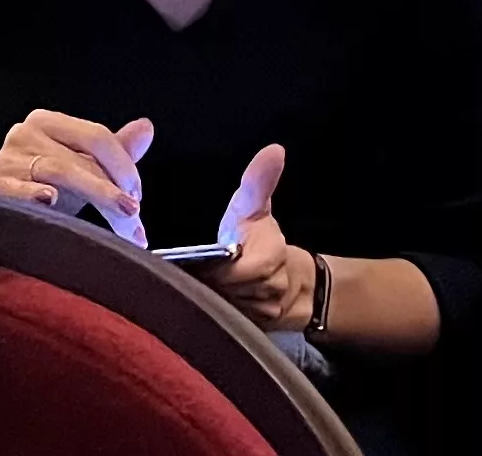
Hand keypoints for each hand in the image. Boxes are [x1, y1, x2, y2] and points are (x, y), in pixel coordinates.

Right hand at [0, 109, 151, 238]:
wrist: (1, 214)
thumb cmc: (41, 188)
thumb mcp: (80, 168)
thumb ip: (112, 150)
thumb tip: (145, 128)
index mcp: (48, 123)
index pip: (97, 136)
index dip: (124, 166)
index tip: (137, 195)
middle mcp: (25, 134)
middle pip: (82, 156)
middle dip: (114, 190)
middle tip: (133, 215)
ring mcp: (7, 160)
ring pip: (60, 171)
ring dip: (97, 196)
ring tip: (119, 221)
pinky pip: (19, 189)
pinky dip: (36, 194)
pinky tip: (51, 200)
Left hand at [197, 144, 315, 332]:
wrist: (292, 286)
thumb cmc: (262, 241)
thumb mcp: (256, 208)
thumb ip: (259, 181)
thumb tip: (274, 149)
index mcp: (270, 258)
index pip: (241, 268)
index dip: (221, 267)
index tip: (200, 261)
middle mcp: (267, 292)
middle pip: (228, 289)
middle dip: (209, 282)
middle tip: (189, 272)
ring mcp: (261, 315)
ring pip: (225, 309)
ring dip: (208, 299)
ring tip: (191, 287)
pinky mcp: (251, 332)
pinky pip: (223, 327)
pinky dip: (210, 316)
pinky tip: (198, 304)